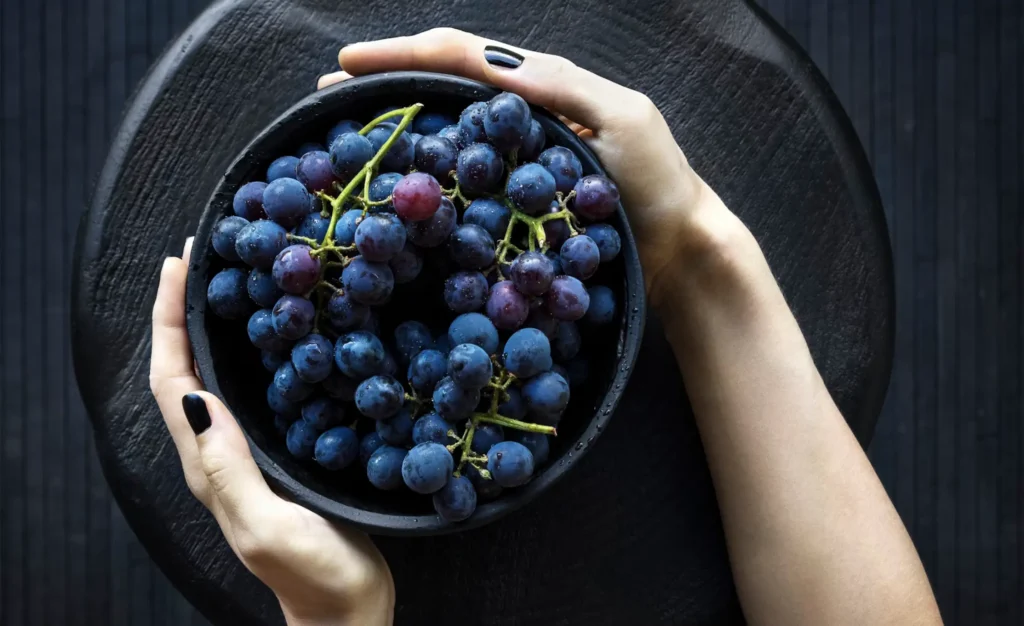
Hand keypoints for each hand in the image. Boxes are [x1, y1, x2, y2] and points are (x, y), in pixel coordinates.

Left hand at [149, 239, 393, 625]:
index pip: (170, 379)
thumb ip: (228, 468)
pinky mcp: (275, 454)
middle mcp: (218, 453)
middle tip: (202, 257)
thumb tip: (196, 395)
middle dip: (181, 311)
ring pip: (213, 377)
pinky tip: (276, 335)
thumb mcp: (266, 525)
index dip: (168, 320)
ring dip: (209, 327)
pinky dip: (248, 355)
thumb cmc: (313, 573)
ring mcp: (246, 454)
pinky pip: (249, 392)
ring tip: (231, 281)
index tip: (179, 265)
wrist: (346, 609)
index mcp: (208, 464)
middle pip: (183, 369)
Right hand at [319, 28, 734, 308]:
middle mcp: (520, 118)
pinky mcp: (514, 205)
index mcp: (542, 87)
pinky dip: (425, 183)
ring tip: (343, 140)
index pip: (461, 56)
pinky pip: (461, 188)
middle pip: (439, 90)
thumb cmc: (659, 183)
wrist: (679, 250)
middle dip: (383, 86)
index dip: (403, 55)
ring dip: (393, 131)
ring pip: (445, 137)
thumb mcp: (623, 119)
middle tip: (326, 99)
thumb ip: (563, 89)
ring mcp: (514, 164)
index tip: (348, 64)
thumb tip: (493, 69)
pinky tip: (398, 194)